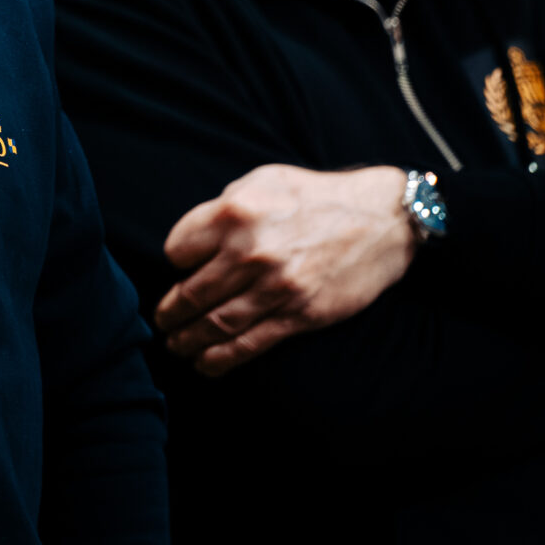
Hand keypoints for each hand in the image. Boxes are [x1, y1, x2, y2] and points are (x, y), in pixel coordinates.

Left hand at [157, 164, 416, 377]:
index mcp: (235, 213)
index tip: (180, 269)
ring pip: (215, 323)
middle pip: (190, 292)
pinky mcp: (298, 314)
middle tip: (163, 321)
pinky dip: (221, 359)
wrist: (381, 219)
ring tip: (176, 345)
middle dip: (170, 312)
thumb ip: (224, 206)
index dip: (176, 261)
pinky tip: (205, 363)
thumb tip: (194, 239)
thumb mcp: (264, 180)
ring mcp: (275, 287)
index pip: (178, 249)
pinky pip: (249, 344)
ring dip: (188, 340)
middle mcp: (250, 252)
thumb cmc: (316, 196)